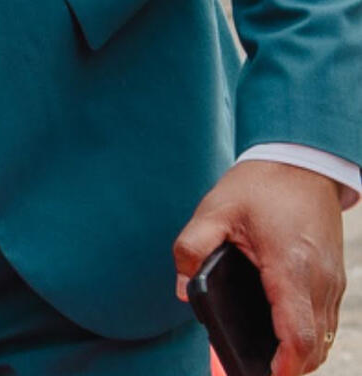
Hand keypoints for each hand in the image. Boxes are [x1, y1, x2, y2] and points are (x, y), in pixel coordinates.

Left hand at [173, 159, 344, 374]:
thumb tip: (182, 290)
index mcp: (291, 268)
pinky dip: (309, 334)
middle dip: (290, 366)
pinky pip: (326, 319)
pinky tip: (283, 334)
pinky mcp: (334, 276)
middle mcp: (320, 281)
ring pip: (324, 336)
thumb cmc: (259, 185)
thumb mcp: (216, 209)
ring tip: (267, 359)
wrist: (300, 162)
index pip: (297, 335)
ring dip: (301, 352)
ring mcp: (333, 281)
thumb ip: (193, 247)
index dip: (284, 366)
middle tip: (256, 370)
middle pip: (314, 345)